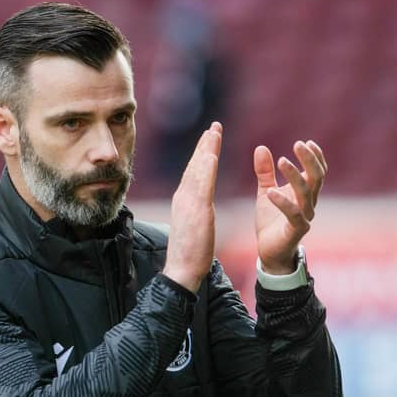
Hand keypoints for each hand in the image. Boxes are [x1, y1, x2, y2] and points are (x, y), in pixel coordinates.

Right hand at [163, 122, 222, 292]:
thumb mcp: (194, 226)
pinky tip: (212, 154)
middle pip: (195, 166)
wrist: (181, 270)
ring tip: (215, 131)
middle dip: (205, 145)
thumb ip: (195, 211)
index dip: (201, 153)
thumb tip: (199, 205)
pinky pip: (203, 185)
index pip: (194, 172)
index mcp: (184, 201)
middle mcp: (183, 197)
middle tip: (214, 126)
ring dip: (206, 149)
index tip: (210, 138)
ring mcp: (188, 203)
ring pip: (198, 170)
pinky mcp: (196, 212)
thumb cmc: (189, 252)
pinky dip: (206, 168)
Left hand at [254, 140, 327, 273]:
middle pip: (316, 178)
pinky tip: (270, 192)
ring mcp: (304, 217)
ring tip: (282, 161)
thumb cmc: (271, 221)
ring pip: (306, 193)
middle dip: (309, 160)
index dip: (316, 157)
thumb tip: (261, 147)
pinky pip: (292, 214)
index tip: (307, 142)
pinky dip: (282, 202)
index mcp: (305, 194)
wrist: (270, 250)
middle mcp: (309, 204)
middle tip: (298, 144)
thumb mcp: (265, 191)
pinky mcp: (295, 230)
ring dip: (295, 176)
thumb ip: (265, 172)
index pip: (318, 172)